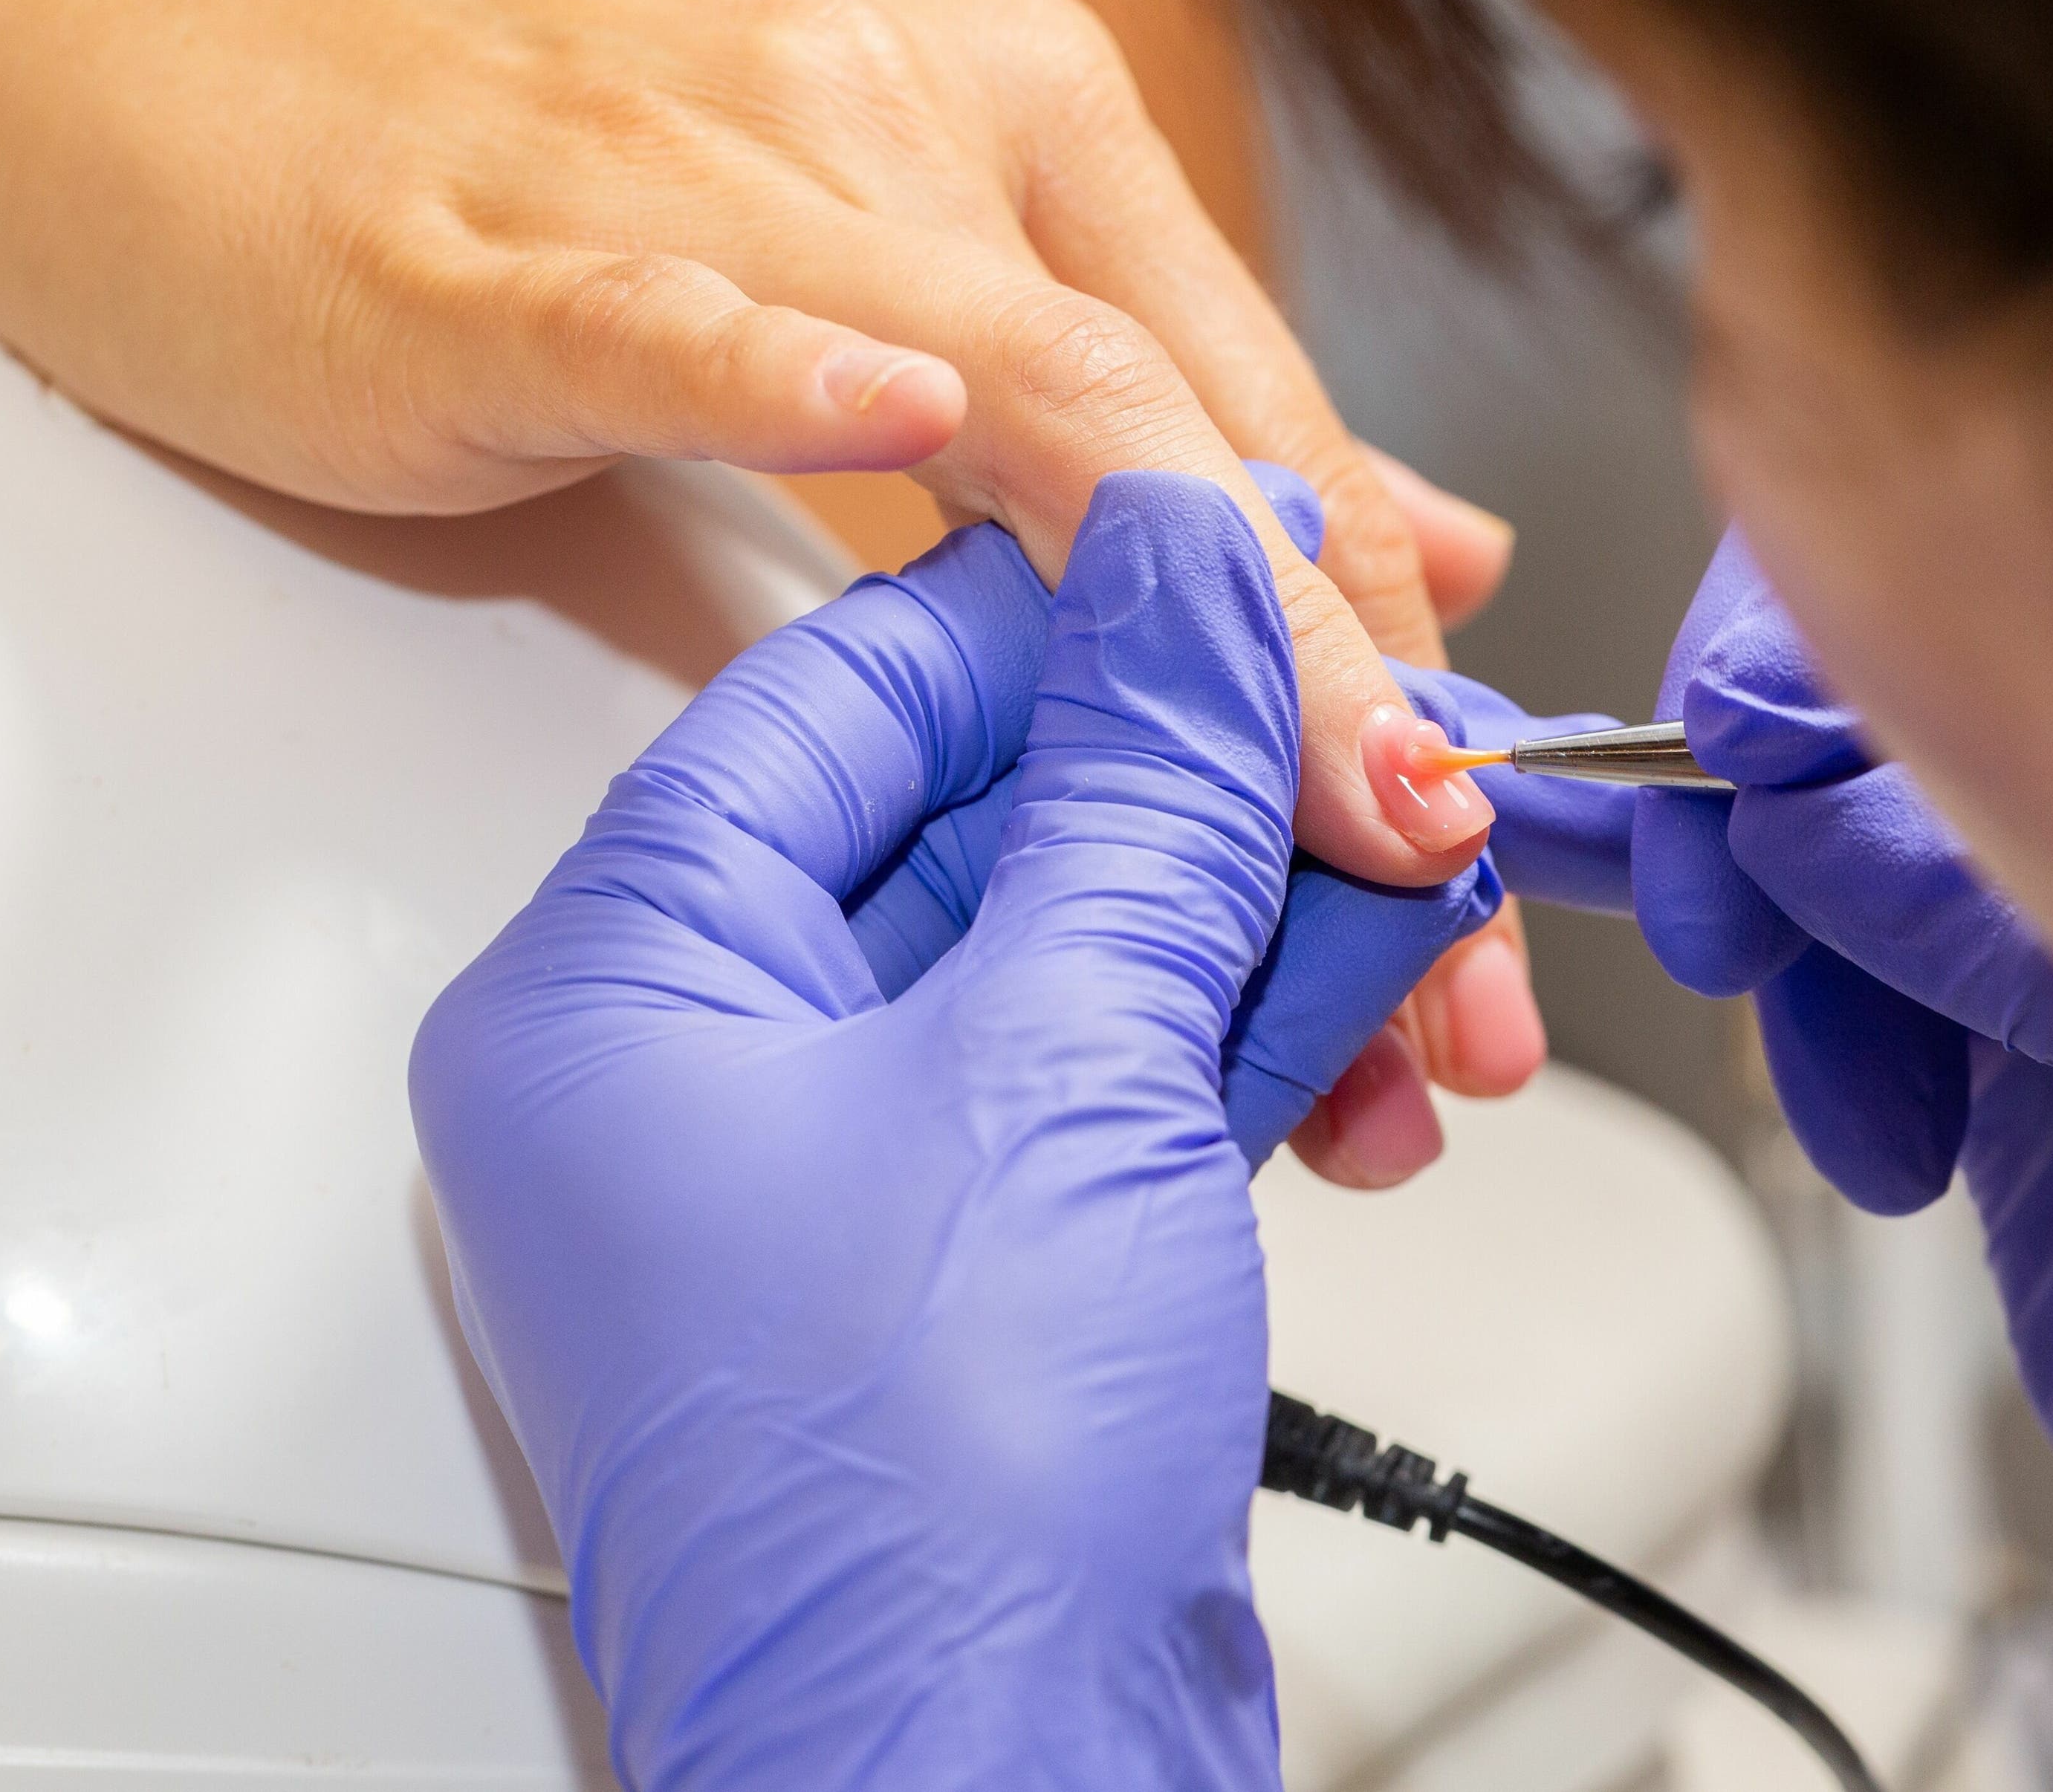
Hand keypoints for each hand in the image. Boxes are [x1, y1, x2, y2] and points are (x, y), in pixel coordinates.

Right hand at [0, 0, 1501, 902]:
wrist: (141, 1)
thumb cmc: (504, 145)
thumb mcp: (870, 261)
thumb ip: (1132, 425)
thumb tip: (1376, 538)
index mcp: (1025, 140)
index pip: (1269, 447)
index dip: (1397, 684)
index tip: (1473, 904)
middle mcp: (922, 127)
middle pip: (1206, 457)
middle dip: (1355, 729)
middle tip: (1452, 980)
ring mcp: (725, 170)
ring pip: (1030, 402)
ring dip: (1192, 658)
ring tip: (1324, 839)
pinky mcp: (504, 239)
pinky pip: (686, 307)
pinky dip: (801, 369)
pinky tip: (907, 426)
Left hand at [411, 471, 1493, 1783]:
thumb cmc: (932, 1512)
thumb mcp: (1059, 1060)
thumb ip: (1139, 781)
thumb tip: (1181, 561)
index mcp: (622, 994)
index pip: (845, 693)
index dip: (1058, 606)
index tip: (1222, 541)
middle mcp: (711, 1072)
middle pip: (986, 816)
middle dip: (1211, 783)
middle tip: (1377, 719)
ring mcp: (855, 1172)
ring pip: (1085, 942)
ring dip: (1270, 904)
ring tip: (1430, 866)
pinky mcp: (984, 1257)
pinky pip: (1123, 1068)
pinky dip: (1258, 1026)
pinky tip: (1395, 996)